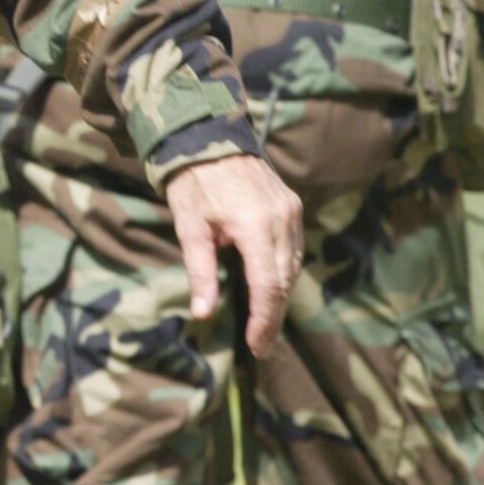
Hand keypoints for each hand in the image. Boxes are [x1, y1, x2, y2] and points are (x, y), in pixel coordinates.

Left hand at [163, 153, 303, 358]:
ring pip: (293, 265)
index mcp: (255, 226)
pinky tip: (271, 286)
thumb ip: (201, 272)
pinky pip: (293, 247)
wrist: (209, 137)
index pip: (268, 286)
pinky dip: (283, 270)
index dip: (264, 320)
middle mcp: (281, 220)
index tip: (256, 346)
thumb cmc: (194, 183)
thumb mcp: (190, 227)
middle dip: (273, 316)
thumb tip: (203, 313)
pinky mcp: (292, 205)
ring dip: (280, 295)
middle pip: (285, 280)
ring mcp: (290, 211)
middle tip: (261, 345)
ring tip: (265, 323)